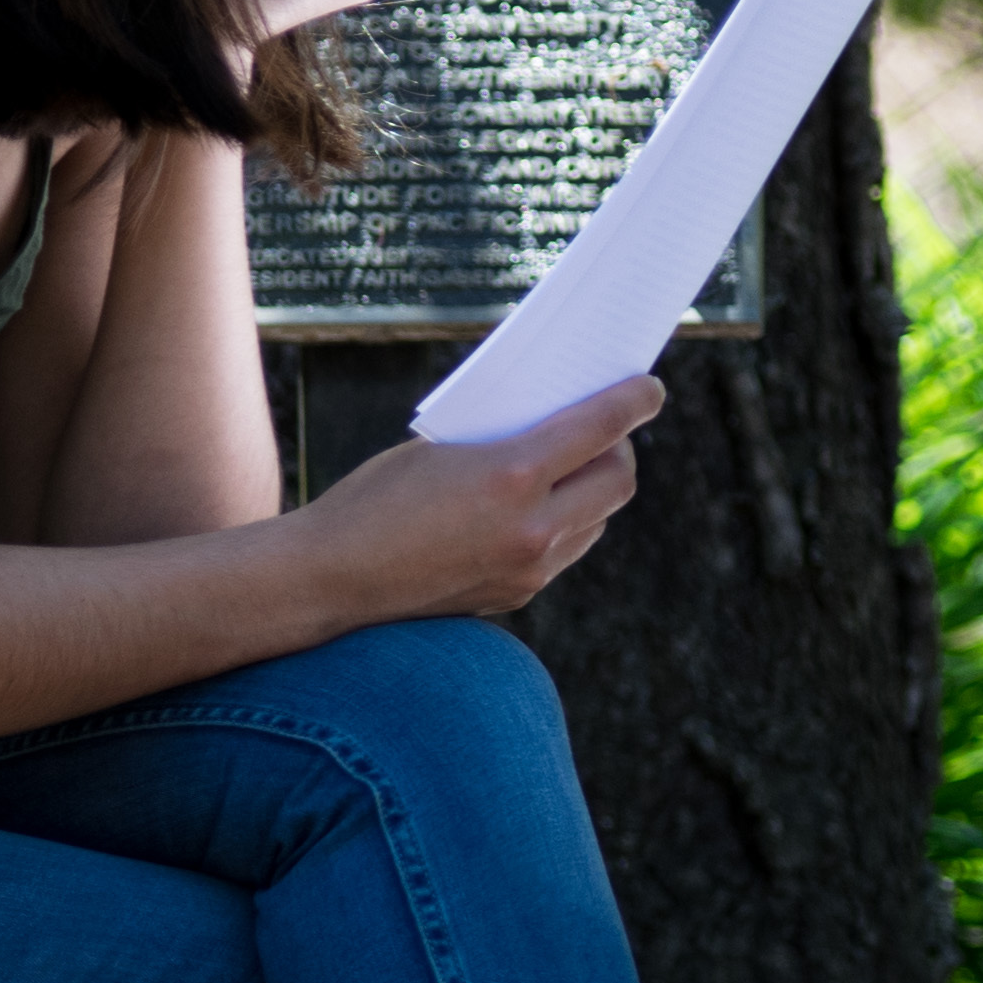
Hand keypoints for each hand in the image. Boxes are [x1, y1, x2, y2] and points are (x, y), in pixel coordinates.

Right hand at [293, 376, 656, 616]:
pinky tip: (539, 508)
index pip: (600, 427)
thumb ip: (503, 440)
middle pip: (618, 481)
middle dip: (621, 449)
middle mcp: (532, 527)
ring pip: (596, 521)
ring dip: (594, 490)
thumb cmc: (374, 498)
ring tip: (573, 467)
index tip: (650, 388)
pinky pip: (565, 551)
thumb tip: (554, 425)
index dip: (634, 401)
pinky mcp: (518, 595)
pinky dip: (564, 523)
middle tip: (608, 430)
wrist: (332, 579)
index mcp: (512, 475)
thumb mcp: (440, 449)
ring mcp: (529, 568)